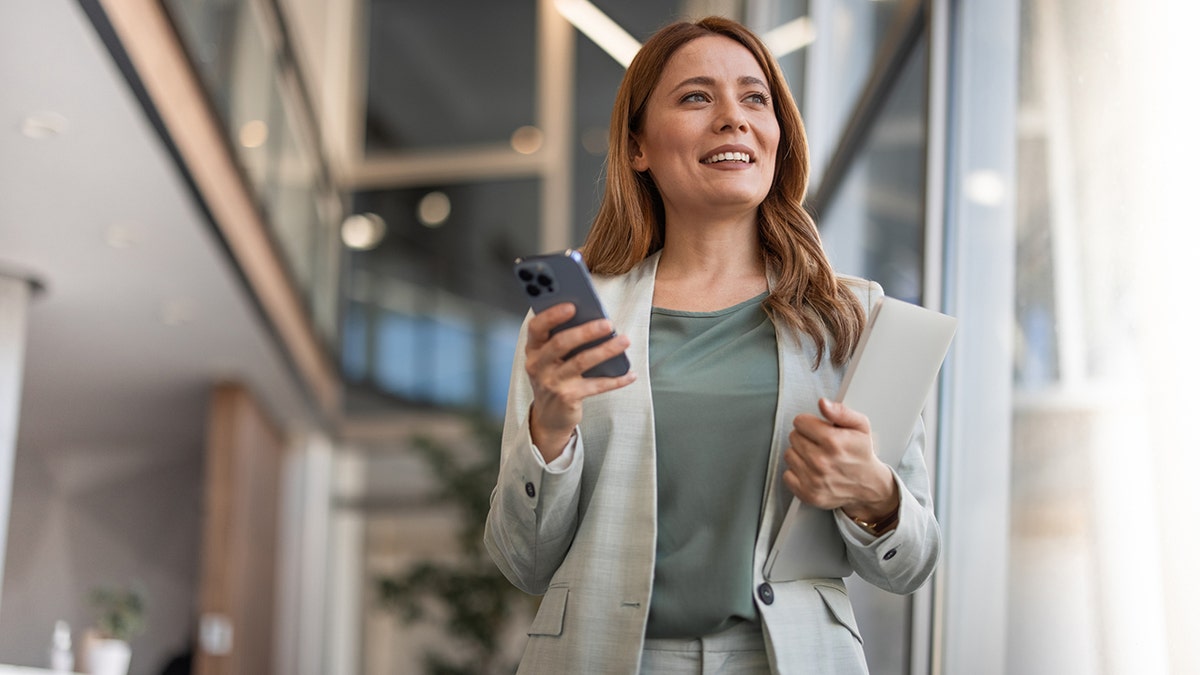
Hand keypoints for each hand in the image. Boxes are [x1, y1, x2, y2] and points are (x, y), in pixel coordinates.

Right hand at [524, 303, 635, 460]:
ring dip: (605, 350)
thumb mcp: (551, 358)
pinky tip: (630, 374)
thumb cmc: (554, 377)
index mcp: (533, 349)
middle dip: (586, 331)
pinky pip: (596, 385)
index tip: (572, 305)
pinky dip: (616, 380)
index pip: (537, 327)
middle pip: (561, 343)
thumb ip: (564, 338)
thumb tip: (594, 318)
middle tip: (608, 323)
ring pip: (581, 362)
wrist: (549, 417)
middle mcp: (538, 365)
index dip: (552, 315)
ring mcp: (552, 383)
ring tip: (624, 341)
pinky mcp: (567, 398)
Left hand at [783, 398, 898, 522]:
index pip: (799, 422)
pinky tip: (811, 470)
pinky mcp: (808, 493)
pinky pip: (787, 475)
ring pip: (789, 454)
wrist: (869, 485)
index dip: (809, 423)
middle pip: (793, 437)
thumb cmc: (862, 454)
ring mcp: (814, 479)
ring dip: (800, 454)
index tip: (818, 428)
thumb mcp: (860, 426)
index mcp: (833, 442)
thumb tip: (823, 403)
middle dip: (805, 437)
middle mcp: (821, 462)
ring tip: (817, 457)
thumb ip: (841, 411)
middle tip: (820, 444)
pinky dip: (797, 472)